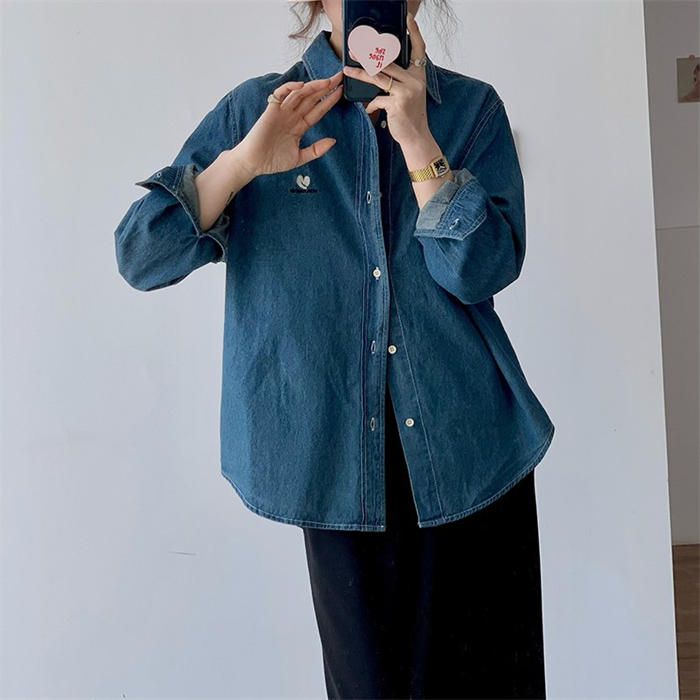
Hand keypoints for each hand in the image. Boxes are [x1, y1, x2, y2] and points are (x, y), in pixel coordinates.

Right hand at [235, 71, 343, 176]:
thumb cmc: (273, 161)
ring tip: (328, 81)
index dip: (329, 101)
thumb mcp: (300, 157)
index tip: (341, 92)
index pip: (318, 110)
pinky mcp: (271, 110)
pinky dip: (290, 88)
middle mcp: (292, 116)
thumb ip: (316, 150)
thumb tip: (333, 141)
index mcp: (299, 126)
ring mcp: (282, 112)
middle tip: (339, 78)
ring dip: (313, 86)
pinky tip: (302, 86)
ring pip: (300, 94)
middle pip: (312, 98)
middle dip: (325, 88)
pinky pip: (281, 94)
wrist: (254, 163)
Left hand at [342, 12, 430, 148]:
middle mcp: (414, 80)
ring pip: (378, 77)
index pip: (419, 49)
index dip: (414, 32)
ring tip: (347, 70)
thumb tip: (378, 69)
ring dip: (360, 73)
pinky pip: (377, 99)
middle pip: (388, 61)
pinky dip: (371, 105)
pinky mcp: (398, 104)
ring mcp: (406, 92)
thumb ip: (399, 80)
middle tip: (354, 49)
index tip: (408, 19)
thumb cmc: (410, 116)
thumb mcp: (409, 94)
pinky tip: (370, 109)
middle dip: (368, 54)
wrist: (417, 137)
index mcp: (418, 75)